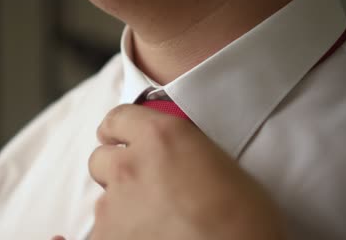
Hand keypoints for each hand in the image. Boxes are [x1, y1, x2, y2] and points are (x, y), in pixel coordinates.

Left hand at [86, 104, 285, 239]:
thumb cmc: (245, 221)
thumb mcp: (219, 164)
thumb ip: (182, 150)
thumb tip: (171, 158)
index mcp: (161, 138)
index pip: (118, 118)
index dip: (118, 130)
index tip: (120, 139)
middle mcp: (129, 166)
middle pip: (101, 159)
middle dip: (116, 168)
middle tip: (141, 184)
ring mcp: (113, 206)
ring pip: (104, 198)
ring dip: (121, 204)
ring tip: (154, 220)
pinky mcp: (105, 237)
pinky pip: (103, 230)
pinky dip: (119, 232)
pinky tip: (147, 238)